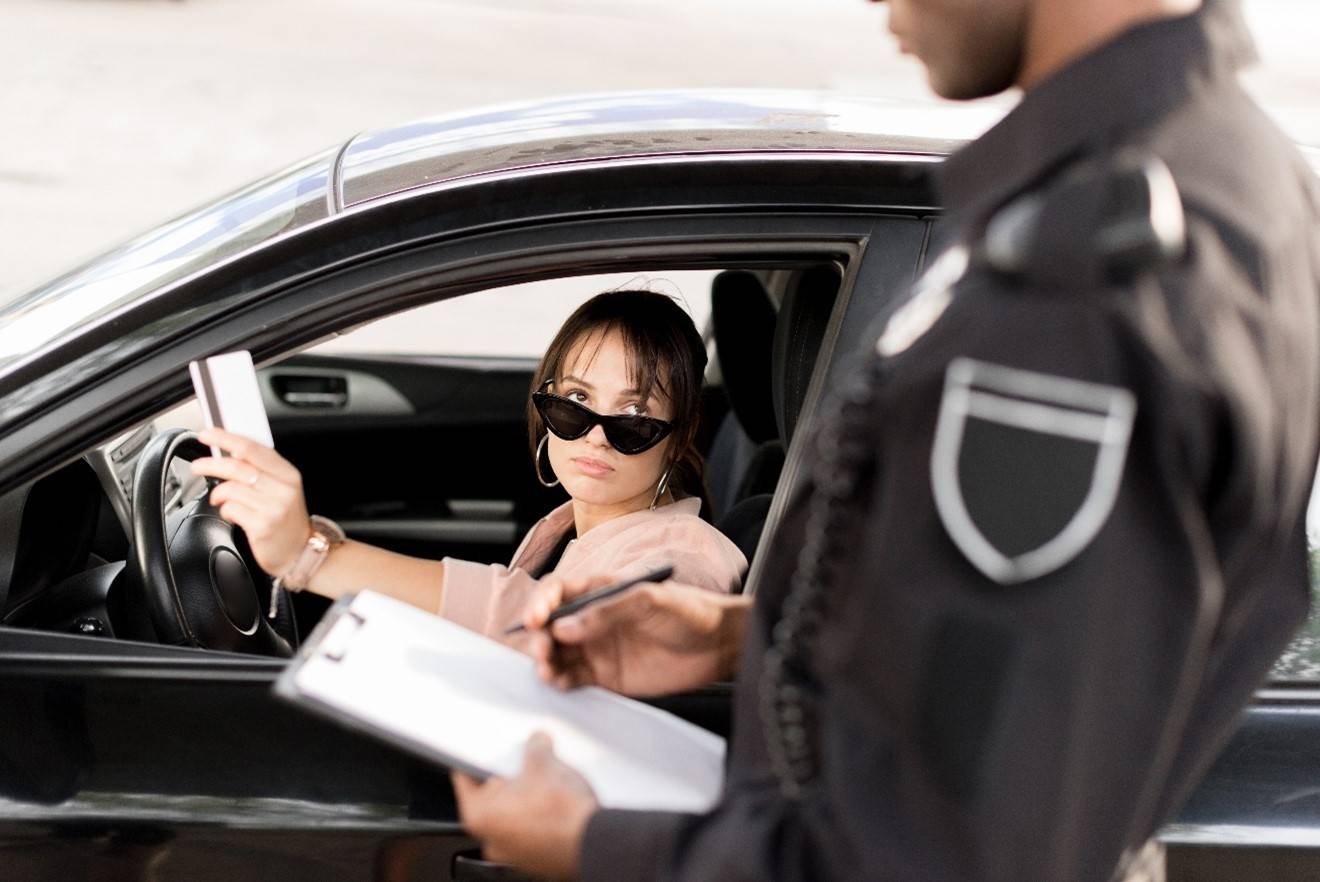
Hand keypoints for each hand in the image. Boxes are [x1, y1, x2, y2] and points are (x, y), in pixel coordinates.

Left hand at [190, 427, 311, 577]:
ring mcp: (273, 508)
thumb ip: (261, 470)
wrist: (299, 551)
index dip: (227, 438)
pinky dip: (225, 510)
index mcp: (288, 474)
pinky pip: (231, 509)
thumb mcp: (281, 489)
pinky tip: (232, 514)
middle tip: (198, 466)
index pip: (253, 448)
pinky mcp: (262, 526)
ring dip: (218, 494)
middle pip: (238, 467)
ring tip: (220, 499)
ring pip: (231, 489)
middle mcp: (283, 489)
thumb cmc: (285, 519)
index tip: (208, 434)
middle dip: (211, 464)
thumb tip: (230, 452)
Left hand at [452, 732, 596, 880]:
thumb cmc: (561, 813)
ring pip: (513, 816)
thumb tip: (537, 741)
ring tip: (546, 783)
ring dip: (526, 799)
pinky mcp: (537, 859)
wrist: (594, 841)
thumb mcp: (544, 763)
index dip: (474, 761)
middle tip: (524, 764)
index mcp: (480, 816)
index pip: (464, 780)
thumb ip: (535, 747)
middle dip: (509, 779)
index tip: (478, 754)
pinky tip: (557, 804)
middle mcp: (492, 840)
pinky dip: (540, 817)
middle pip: (491, 799)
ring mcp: (515, 853)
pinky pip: (531, 831)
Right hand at [523, 574, 750, 695]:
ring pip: (558, 655)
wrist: (719, 645)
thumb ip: (607, 613)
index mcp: (601, 592)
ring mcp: (599, 648)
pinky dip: (561, 682)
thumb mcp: (649, 601)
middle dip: (539, 638)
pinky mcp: (607, 677)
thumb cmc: (690, 611)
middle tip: (542, 651)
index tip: (536, 619)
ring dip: (546, 662)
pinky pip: (575, 679)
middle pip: (551, 627)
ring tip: (548, 671)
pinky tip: (559, 684)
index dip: (541, 603)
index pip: (559, 592)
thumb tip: (565, 627)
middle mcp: (594, 619)